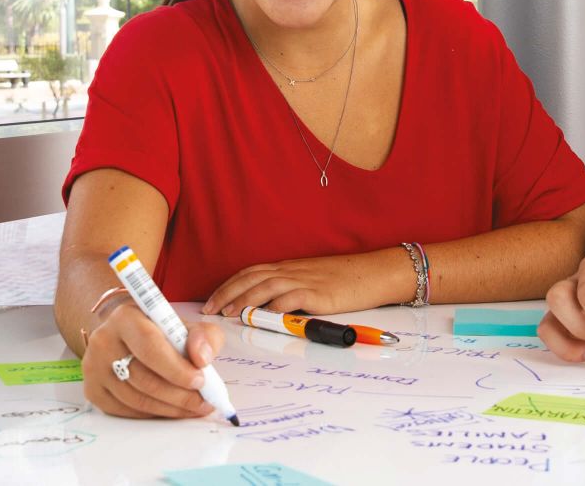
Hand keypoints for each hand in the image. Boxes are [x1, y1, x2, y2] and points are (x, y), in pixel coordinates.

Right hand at [82, 300, 224, 419]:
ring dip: (170, 409)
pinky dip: (153, 414)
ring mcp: (93, 368)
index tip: (200, 381)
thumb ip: (203, 337)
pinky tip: (171, 410)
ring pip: (135, 399)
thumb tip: (202, 359)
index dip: (177, 369)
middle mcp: (103, 341)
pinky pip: (125, 411)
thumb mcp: (187, 325)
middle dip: (179, 395)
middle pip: (143, 378)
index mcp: (126, 317)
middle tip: (203, 403)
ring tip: (193, 409)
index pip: (150, 347)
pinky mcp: (92, 390)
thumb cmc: (161, 331)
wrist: (127, 336)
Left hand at [202, 253, 401, 318]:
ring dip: (243, 299)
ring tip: (228, 314)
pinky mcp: (319, 294)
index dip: (229, 285)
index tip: (212, 300)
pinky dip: (273, 306)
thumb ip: (293, 292)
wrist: (376, 272)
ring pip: (265, 285)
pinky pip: (291, 298)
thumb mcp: (314, 281)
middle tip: (209, 310)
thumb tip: (271, 309)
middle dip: (227, 292)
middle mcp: (293, 271)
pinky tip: (261, 316)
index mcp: (290, 268)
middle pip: (251, 277)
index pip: (251, 272)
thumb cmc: (348, 280)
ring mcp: (305, 280)